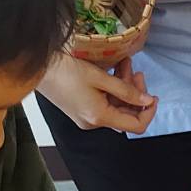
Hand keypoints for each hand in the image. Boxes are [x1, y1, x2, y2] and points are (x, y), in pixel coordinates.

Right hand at [40, 53, 157, 133]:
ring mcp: (87, 117)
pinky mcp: (81, 109)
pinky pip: (105, 102)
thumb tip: (148, 101)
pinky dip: (113, 88)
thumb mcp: (100, 78)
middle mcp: (94, 122)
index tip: (154, 95)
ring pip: (116, 105)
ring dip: (125, 87)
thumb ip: (127, 90)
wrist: (36, 68)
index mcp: (100, 117)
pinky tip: (115, 70)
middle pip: (126, 114)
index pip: (136, 126)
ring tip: (126, 64)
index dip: (149, 112)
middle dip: (136, 93)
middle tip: (137, 72)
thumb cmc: (66, 71)